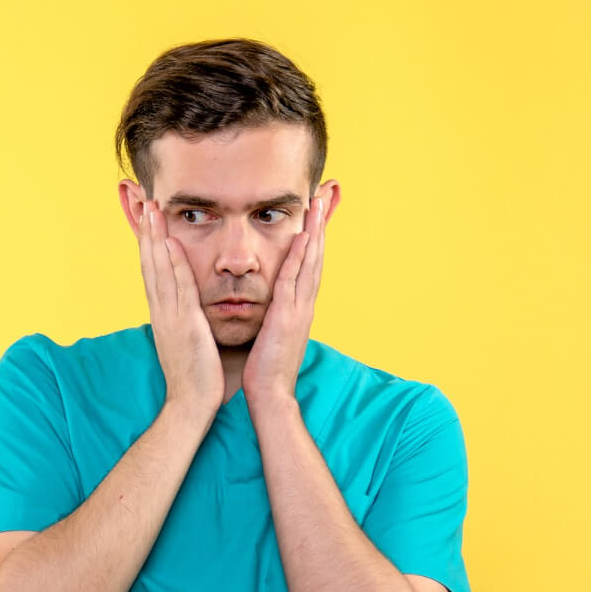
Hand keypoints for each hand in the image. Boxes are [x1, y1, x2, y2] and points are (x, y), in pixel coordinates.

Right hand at [137, 200, 223, 418]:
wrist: (191, 404)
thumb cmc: (194, 376)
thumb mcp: (186, 340)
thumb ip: (185, 320)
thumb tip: (186, 308)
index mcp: (163, 314)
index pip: (153, 271)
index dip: (149, 244)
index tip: (147, 219)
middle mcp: (161, 311)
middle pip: (150, 263)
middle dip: (146, 232)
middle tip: (142, 201)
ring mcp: (170, 316)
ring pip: (159, 270)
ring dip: (155, 238)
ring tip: (151, 210)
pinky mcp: (184, 324)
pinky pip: (178, 288)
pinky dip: (173, 264)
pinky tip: (172, 243)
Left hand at [243, 194, 325, 406]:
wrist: (270, 395)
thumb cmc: (266, 367)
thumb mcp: (273, 333)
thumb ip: (275, 313)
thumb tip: (273, 301)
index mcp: (299, 307)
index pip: (309, 265)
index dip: (314, 238)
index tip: (315, 213)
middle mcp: (304, 304)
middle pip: (316, 257)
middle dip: (320, 226)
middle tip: (324, 196)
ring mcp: (299, 310)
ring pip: (310, 263)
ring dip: (315, 233)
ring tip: (318, 205)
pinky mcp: (287, 317)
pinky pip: (294, 281)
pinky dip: (301, 257)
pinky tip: (303, 237)